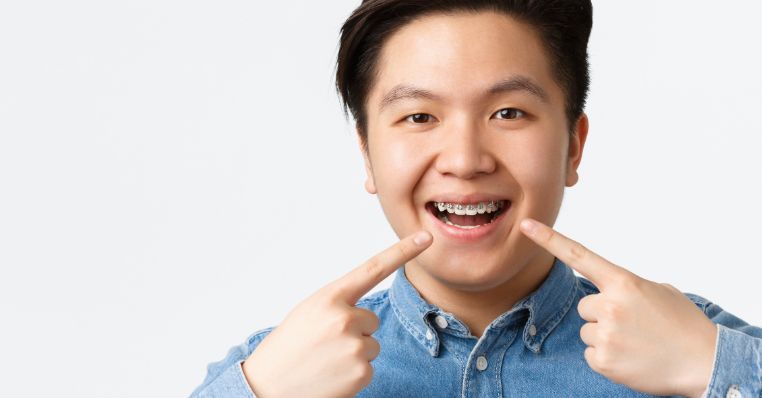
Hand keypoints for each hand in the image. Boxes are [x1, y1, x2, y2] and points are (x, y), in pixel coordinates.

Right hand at [242, 230, 432, 397]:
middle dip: (354, 332)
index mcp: (329, 297)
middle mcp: (345, 318)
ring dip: (353, 354)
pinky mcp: (361, 373)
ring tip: (324, 362)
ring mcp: (355, 346)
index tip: (425, 238)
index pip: (373, 269)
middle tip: (324, 345)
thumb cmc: (287, 348)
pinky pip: (368, 367)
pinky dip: (352, 375)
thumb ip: (338, 304)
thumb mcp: (309, 312)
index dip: (402, 251)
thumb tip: (365, 314)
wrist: (266, 388)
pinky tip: (330, 377)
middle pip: (371, 319)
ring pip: (371, 345)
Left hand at [519, 218, 716, 397]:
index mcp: (623, 282)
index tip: (526, 224)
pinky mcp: (603, 360)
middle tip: (633, 325)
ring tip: (635, 342)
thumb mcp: (658, 291)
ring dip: (605, 336)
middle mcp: (610, 305)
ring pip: (587, 330)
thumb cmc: (683, 325)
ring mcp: (605, 334)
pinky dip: (607, 358)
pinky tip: (631, 358)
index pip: (578, 255)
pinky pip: (590, 354)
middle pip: (585, 306)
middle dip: (603, 314)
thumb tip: (607, 292)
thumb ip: (626, 286)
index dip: (549, 239)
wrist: (705, 362)